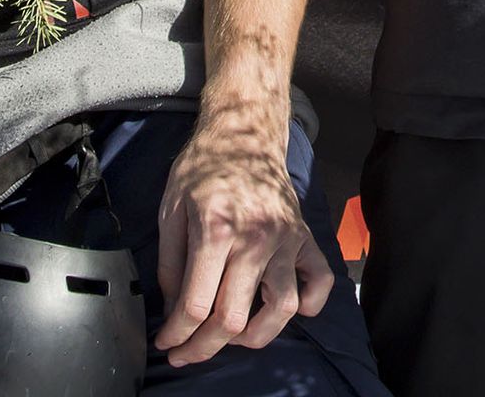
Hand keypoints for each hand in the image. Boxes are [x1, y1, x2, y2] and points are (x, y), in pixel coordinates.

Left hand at [152, 110, 331, 363]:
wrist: (244, 132)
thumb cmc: (203, 167)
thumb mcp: (170, 211)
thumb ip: (170, 266)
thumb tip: (174, 312)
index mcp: (216, 229)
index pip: (195, 305)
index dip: (175, 335)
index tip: (165, 342)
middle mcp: (256, 237)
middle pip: (233, 318)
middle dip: (203, 347)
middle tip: (186, 352)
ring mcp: (286, 238)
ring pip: (281, 309)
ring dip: (254, 336)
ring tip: (233, 337)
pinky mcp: (304, 236)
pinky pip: (319, 281)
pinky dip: (307, 305)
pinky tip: (282, 308)